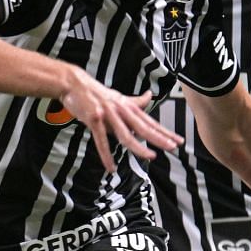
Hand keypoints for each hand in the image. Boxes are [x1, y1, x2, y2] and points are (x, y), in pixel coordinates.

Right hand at [55, 65, 181, 171]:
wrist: (73, 83)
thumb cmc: (95, 92)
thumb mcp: (118, 97)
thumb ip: (134, 101)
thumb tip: (149, 96)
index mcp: (128, 106)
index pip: (150, 121)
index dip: (164, 132)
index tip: (177, 140)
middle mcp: (121, 110)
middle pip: (143, 127)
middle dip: (159, 138)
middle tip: (172, 147)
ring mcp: (108, 115)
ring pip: (126, 134)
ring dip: (139, 147)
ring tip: (150, 156)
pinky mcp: (94, 119)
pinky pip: (101, 141)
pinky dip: (106, 156)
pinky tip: (111, 167)